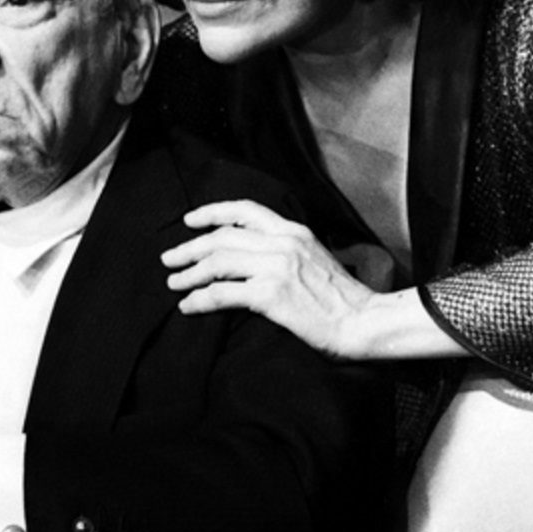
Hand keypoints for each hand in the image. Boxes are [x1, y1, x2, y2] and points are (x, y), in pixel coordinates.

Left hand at [161, 200, 375, 358]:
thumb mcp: (314, 258)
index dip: (212, 212)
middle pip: (222, 236)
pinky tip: (190, 306)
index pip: (245, 209)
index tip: (190, 220)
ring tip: (174, 284)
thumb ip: (286, 250)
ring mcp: (277, 267)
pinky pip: (222, 293)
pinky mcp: (271, 294)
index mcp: (294, 231)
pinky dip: (200, 298)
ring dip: (189, 273)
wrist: (363, 322)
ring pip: (217, 261)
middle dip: (189, 247)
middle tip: (169, 259)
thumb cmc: (341, 299)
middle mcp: (283, 242)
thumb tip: (251, 256)